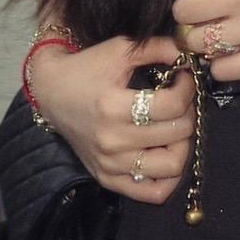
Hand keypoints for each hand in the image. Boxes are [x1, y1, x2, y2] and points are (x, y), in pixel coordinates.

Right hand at [28, 34, 191, 204]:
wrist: (51, 93)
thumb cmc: (85, 68)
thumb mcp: (119, 49)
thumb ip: (157, 47)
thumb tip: (188, 52)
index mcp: (113, 107)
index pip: (171, 105)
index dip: (187, 88)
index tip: (183, 78)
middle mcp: (112, 141)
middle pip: (176, 134)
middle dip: (188, 112)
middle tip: (181, 100)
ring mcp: (110, 165)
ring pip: (171, 166)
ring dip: (183, 144)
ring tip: (174, 127)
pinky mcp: (107, 178)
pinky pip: (152, 192)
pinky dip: (169, 177)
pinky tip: (166, 153)